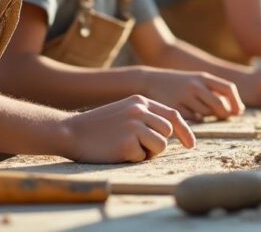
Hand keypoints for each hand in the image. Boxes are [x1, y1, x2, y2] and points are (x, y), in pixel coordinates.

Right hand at [61, 95, 194, 162]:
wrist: (70, 131)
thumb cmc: (99, 126)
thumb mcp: (125, 111)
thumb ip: (147, 117)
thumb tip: (171, 132)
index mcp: (141, 101)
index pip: (173, 115)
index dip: (185, 131)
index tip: (191, 145)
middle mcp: (140, 110)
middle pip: (168, 132)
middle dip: (158, 144)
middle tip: (138, 146)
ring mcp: (134, 126)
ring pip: (160, 146)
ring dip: (147, 153)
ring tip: (126, 147)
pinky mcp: (127, 143)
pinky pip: (142, 158)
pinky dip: (132, 159)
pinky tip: (116, 151)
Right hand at [142, 69, 243, 121]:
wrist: (150, 80)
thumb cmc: (180, 84)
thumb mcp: (198, 80)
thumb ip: (216, 91)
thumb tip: (238, 110)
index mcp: (203, 77)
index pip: (228, 88)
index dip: (236, 102)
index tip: (238, 112)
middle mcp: (194, 85)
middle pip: (219, 105)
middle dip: (224, 114)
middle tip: (223, 117)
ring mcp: (183, 96)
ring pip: (205, 113)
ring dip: (207, 116)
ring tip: (199, 111)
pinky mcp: (173, 107)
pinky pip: (192, 119)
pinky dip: (195, 120)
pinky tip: (188, 114)